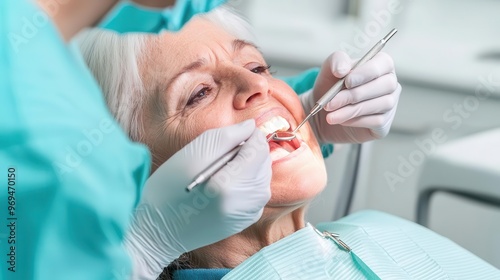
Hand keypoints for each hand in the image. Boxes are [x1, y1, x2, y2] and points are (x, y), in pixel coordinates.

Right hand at [124, 120, 271, 278]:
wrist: (160, 229)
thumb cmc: (170, 187)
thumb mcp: (194, 153)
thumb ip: (227, 136)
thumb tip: (250, 126)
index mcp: (231, 184)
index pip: (259, 147)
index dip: (248, 135)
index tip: (230, 137)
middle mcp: (247, 201)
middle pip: (264, 161)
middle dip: (248, 151)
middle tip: (220, 155)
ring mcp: (250, 213)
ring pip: (262, 175)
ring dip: (247, 166)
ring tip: (220, 170)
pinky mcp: (247, 219)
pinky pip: (256, 191)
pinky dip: (246, 182)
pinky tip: (224, 185)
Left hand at [301, 51, 400, 142]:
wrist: (325, 112)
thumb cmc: (332, 86)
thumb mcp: (329, 69)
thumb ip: (337, 61)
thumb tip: (343, 69)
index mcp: (381, 65)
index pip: (384, 63)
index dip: (367, 72)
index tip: (347, 81)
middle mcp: (390, 83)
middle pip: (384, 85)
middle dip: (355, 95)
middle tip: (331, 102)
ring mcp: (390, 104)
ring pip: (380, 105)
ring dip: (351, 110)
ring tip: (331, 115)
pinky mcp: (384, 123)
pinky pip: (376, 121)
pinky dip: (355, 121)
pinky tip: (341, 120)